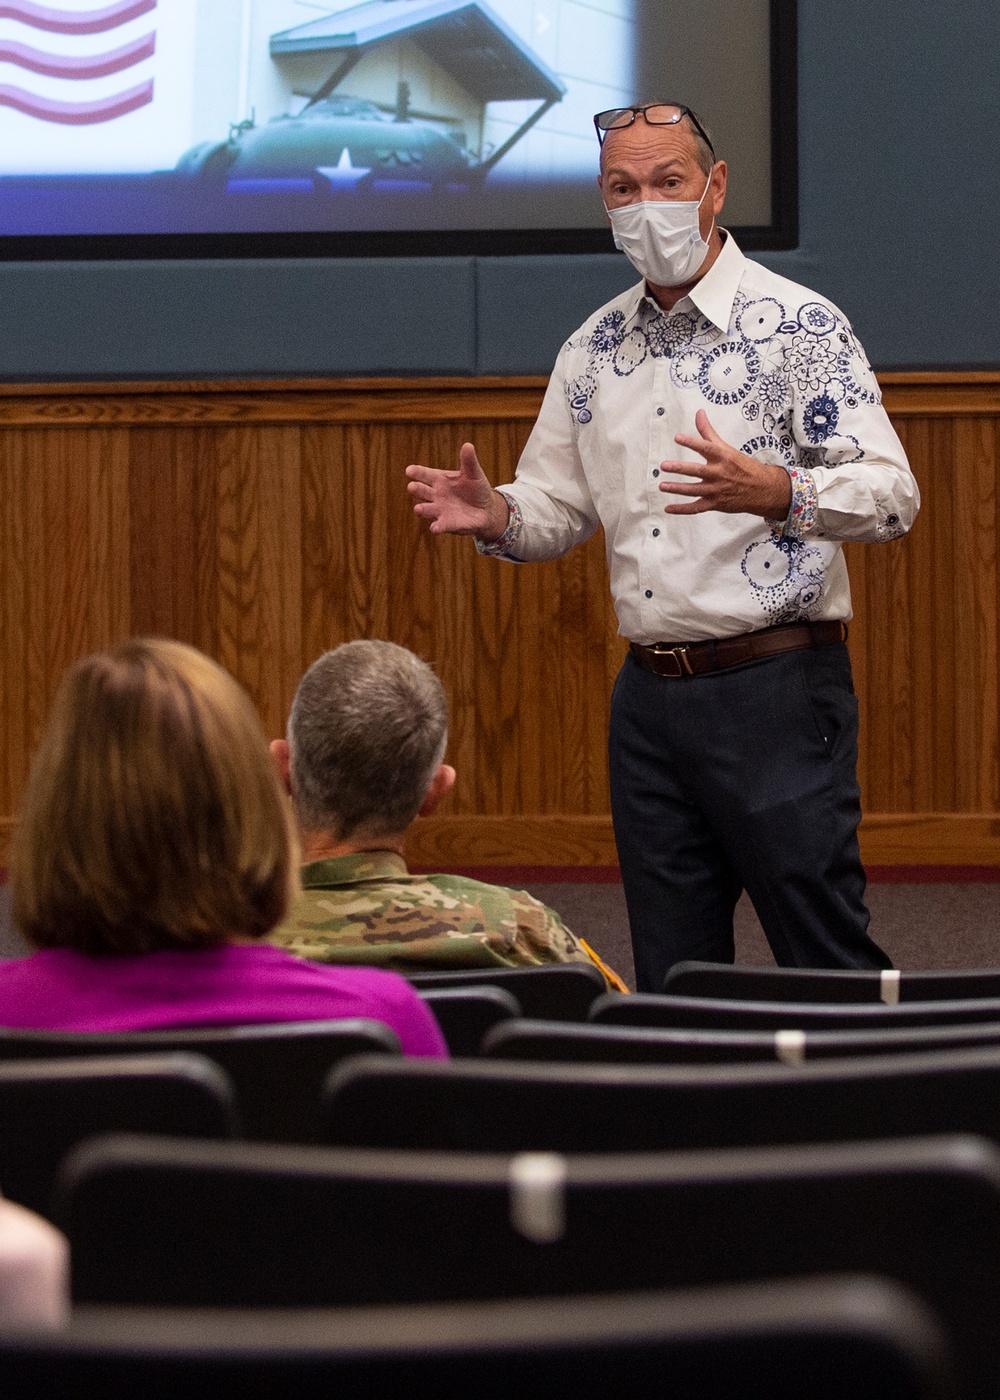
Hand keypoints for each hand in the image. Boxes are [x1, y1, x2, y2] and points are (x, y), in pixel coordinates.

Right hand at [406, 442, 509, 539]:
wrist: (486, 509)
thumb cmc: (476, 489)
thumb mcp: (474, 473)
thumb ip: (469, 461)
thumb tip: (468, 445)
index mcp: (439, 479)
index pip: (424, 474)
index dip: (416, 472)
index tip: (409, 470)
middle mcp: (435, 495)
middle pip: (421, 491)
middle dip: (416, 489)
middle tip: (412, 487)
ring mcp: (439, 510)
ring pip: (426, 509)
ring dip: (422, 509)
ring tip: (418, 509)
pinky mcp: (447, 523)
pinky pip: (440, 525)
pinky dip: (437, 527)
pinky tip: (435, 528)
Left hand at [659, 410, 792, 518]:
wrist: (762, 489)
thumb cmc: (742, 466)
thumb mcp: (727, 448)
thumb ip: (708, 432)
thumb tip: (699, 413)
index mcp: (723, 458)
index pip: (706, 448)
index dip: (691, 442)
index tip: (677, 438)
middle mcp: (719, 474)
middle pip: (697, 471)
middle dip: (680, 468)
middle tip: (664, 465)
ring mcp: (716, 490)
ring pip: (694, 490)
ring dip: (677, 489)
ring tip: (662, 486)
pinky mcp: (715, 504)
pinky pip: (696, 508)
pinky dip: (682, 509)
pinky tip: (668, 508)